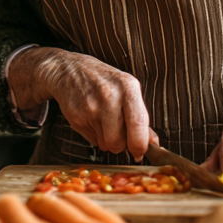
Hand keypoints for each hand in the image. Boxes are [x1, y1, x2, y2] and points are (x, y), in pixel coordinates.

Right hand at [9, 47, 152, 159]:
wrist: (69, 70)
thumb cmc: (103, 81)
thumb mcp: (127, 89)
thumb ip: (140, 116)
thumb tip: (153, 143)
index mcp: (128, 87)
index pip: (138, 123)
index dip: (140, 144)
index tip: (139, 151)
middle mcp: (109, 96)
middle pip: (119, 142)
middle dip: (120, 144)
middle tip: (118, 133)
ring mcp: (90, 107)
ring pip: (105, 144)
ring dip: (107, 141)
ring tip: (104, 123)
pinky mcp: (76, 117)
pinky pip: (92, 141)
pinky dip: (94, 136)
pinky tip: (91, 119)